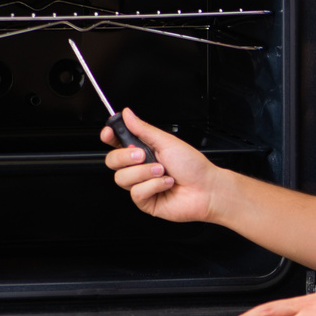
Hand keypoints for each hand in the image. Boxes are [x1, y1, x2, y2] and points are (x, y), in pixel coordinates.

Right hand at [101, 108, 221, 222]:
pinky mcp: (145, 201)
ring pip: (122, 178)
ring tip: (163, 171)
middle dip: (126, 156)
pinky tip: (166, 184)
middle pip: (112, 161)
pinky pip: (136, 192)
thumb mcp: (167, 142)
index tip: (108, 133)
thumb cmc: (193, 166)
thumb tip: (127, 114)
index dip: (109, 137)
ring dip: (145, 173)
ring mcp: (141, 184)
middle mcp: (140, 167)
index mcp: (144, 150)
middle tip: (143, 155)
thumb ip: (143, 129)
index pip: (117, 142)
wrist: (207, 189)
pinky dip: (153, 186)